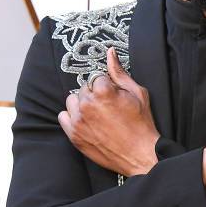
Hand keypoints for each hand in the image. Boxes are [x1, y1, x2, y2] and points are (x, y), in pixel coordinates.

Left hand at [58, 47, 159, 176]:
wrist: (140, 154)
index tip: (115, 96)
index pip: (97, 77)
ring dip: (82, 104)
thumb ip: (119, 72)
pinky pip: (63, 117)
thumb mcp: (137, 93)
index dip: (108, 86)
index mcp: (103, 91)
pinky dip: (72, 117)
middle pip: (84, 88)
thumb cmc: (141, 123)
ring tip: (97, 114)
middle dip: (95, 94)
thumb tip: (110, 52)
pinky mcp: (74, 135)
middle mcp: (87, 104)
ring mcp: (78, 121)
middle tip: (109, 107)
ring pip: (72, 101)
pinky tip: (87, 121)